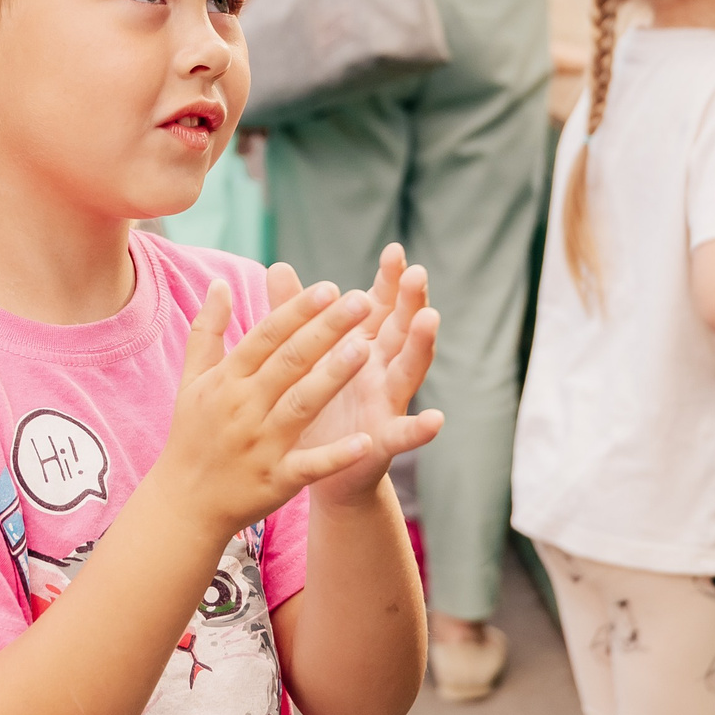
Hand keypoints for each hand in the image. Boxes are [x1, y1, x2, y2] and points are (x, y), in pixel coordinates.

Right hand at [157, 277, 376, 541]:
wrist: (184, 503)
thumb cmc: (193, 435)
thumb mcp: (192, 380)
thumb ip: (207, 330)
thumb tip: (219, 283)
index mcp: (226, 381)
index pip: (266, 336)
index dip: (298, 311)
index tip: (330, 288)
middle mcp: (243, 408)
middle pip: (289, 362)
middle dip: (326, 330)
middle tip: (361, 302)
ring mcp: (261, 445)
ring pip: (301, 405)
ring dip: (332, 377)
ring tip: (365, 350)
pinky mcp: (277, 481)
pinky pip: (310, 465)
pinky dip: (337, 455)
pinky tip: (366, 440)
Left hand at [275, 246, 443, 505]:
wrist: (309, 464)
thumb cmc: (311, 402)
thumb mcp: (304, 356)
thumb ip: (294, 313)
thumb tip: (278, 266)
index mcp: (361, 345)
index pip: (379, 305)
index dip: (389, 279)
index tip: (395, 250)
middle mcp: (380, 369)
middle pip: (400, 329)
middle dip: (411, 301)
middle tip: (418, 274)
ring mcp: (385, 403)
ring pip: (408, 370)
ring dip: (421, 344)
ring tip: (430, 319)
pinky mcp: (382, 440)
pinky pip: (403, 433)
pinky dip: (420, 428)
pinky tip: (436, 419)